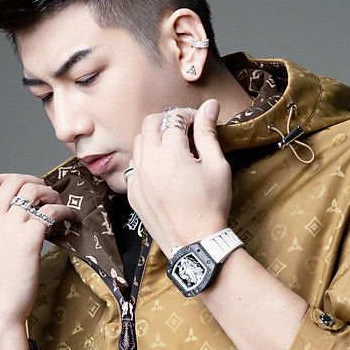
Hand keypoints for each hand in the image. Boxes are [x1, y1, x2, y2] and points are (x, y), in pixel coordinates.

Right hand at [0, 173, 77, 349]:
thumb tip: (0, 223)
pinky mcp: (30, 237)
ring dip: (50, 194)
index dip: (9, 178)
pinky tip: (68, 218)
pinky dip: (63, 211)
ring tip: (58, 204)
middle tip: (46, 193)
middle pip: (14, 181)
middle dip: (33, 182)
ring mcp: (9, 226)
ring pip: (34, 191)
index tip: (22, 186)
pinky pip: (51, 212)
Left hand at [126, 99, 230, 253]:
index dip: (189, 115)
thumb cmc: (211, 205)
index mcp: (170, 153)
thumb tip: (209, 105)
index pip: (174, 117)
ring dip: (154, 139)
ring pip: (138, 143)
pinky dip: (146, 161)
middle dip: (167, 120)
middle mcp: (148, 163)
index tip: (199, 122)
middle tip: (184, 131)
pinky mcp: (133, 194)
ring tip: (173, 151)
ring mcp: (137, 179)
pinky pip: (134, 167)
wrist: (195, 243)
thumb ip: (208, 133)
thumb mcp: (217, 166)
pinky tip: (163, 171)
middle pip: (149, 123)